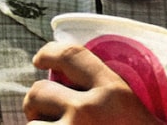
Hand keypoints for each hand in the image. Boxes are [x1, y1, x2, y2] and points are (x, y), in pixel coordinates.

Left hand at [24, 41, 162, 124]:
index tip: (39, 59)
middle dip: (35, 103)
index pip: (72, 56)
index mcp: (111, 89)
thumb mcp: (130, 106)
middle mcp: (88, 109)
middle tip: (43, 113)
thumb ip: (104, 91)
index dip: (49, 52)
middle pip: (39, 90)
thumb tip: (69, 80)